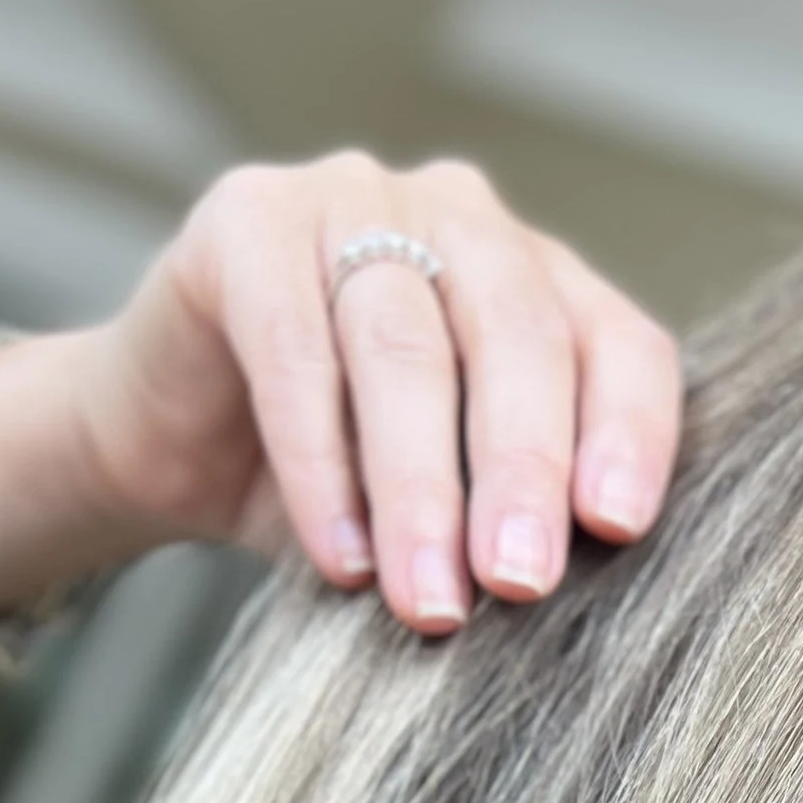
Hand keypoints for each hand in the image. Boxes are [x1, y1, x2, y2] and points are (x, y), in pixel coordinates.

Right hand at [66, 150, 683, 631]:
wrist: (173, 451)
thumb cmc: (336, 486)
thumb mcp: (448, 510)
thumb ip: (511, 521)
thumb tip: (566, 594)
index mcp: (538, 282)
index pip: (618, 342)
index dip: (628, 431)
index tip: (617, 529)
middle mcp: (459, 219)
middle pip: (517, 335)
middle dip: (522, 470)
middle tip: (519, 584)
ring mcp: (354, 200)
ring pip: (404, 346)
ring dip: (418, 488)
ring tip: (427, 602)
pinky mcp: (248, 219)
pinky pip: (294, 346)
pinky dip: (318, 460)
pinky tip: (337, 554)